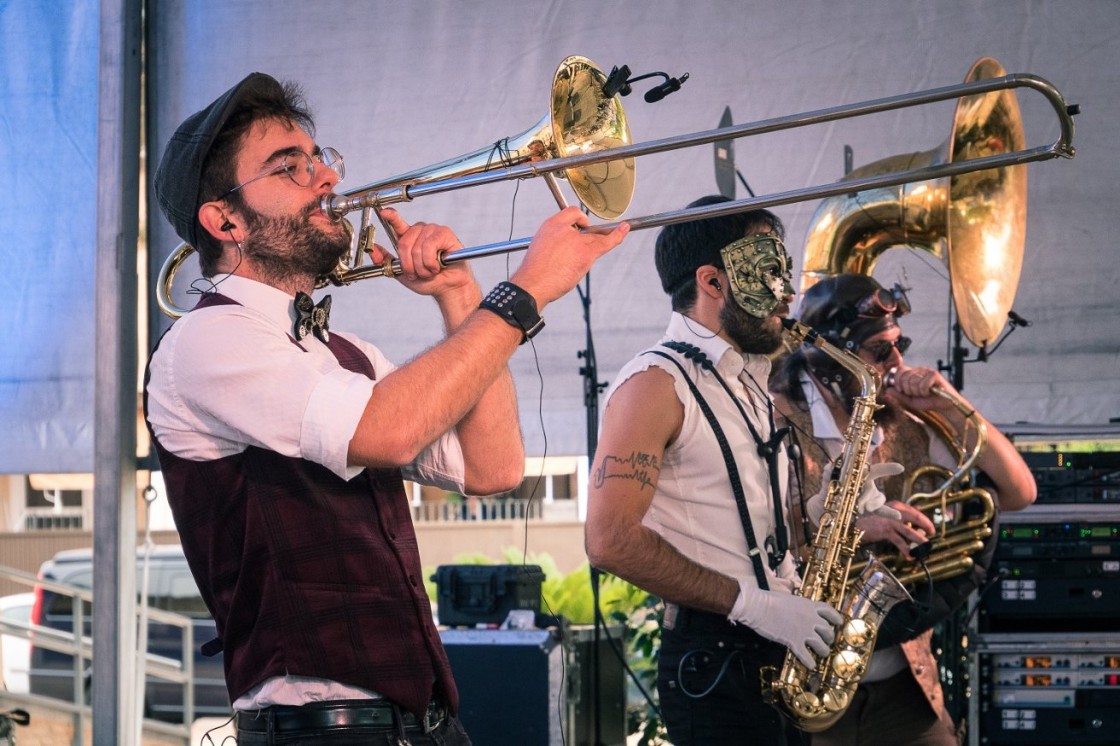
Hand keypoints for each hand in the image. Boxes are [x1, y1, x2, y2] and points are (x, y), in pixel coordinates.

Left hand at [368, 209, 477, 301]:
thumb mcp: (401, 273)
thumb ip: (386, 261)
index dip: (390, 216)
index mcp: (408, 237)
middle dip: (409, 265)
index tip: (383, 212)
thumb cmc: (428, 280)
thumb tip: (372, 251)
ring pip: (417, 248)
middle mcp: (419, 230)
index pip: (397, 223)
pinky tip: (438, 265)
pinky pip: (429, 246)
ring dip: (422, 267)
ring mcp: (432, 229)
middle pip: (404, 243)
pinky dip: (431, 262)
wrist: (447, 288)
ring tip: (431, 271)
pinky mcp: (444, 233)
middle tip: (418, 274)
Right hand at [511, 207, 629, 307]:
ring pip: (595, 237)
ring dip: (602, 239)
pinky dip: (618, 235)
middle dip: (589, 235)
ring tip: (604, 241)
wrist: (531, 284)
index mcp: (550, 225)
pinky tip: (625, 228)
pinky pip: (606, 242)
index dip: (579, 222)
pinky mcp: (585, 253)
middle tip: (590, 244)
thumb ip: (556, 243)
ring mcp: (575, 240)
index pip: (571, 214)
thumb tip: (568, 248)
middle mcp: (562, 228)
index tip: (581, 229)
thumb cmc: (535, 273)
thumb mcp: (539, 248)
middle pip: (584, 227)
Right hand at [728, 579, 842, 669]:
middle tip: (827, 641)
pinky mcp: (794, 642)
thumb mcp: (789, 599)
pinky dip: (809, 662)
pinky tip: (811, 666)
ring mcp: (804, 631)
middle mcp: (811, 619)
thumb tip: (798, 610)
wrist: (759, 607)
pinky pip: (806, 655)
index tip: (839, 622)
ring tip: (822, 653)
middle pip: (828, 630)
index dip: (836, 618)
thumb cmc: (769, 600)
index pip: (828, 611)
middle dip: (829, 637)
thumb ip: (798, 606)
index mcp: (809, 606)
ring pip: (821, 645)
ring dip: (824, 650)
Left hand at [806, 461, 904, 525]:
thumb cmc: (830, 488)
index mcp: (860, 474)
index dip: (887, 469)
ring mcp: (871, 497)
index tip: (900, 468)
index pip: (875, 470)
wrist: (828, 506)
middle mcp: (868, 484)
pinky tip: (898, 516)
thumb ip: (829, 471)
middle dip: (865, 496)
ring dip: (871, 504)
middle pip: (873, 489)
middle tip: (856, 503)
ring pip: (879, 498)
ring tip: (860, 509)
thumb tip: (829, 466)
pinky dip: (891, 513)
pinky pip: (884, 510)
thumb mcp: (828, 478)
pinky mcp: (871, 509)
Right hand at [855, 500, 935, 556]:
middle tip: (932, 533)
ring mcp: (890, 521)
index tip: (930, 527)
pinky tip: (909, 555)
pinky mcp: (885, 531)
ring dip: (919, 540)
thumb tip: (919, 509)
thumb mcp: (888, 511)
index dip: (925, 520)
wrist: (856, 523)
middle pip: (916, 518)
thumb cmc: (871, 517)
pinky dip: (905, 549)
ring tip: (925, 546)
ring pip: (909, 531)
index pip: (915, 512)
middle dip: (926, 526)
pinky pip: (899, 541)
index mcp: (896, 505)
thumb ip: (903, 511)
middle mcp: (895, 511)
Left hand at [884, 366, 969, 415]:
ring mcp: (927, 371)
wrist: (944, 406)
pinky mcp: (935, 374)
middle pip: (904, 376)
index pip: (899, 370)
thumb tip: (887, 390)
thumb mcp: (910, 401)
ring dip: (918, 392)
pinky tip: (930, 392)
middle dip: (908, 390)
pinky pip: (923, 383)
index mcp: (912, 374)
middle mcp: (919, 370)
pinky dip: (925, 392)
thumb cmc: (928, 402)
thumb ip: (899, 395)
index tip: (902, 391)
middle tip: (916, 394)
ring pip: (913, 381)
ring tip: (924, 394)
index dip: (897, 382)